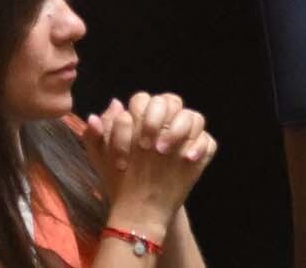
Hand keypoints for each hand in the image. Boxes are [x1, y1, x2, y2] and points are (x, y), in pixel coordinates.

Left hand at [81, 92, 216, 228]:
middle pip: (171, 100)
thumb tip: (113, 104)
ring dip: (180, 130)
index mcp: (142, 118)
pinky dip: (200, 147)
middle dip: (158, 119)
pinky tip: (187, 159)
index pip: (144, 99)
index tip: (130, 139)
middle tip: (148, 145)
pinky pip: (208, 140)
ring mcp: (184, 137)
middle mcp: (165, 123)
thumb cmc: (119, 177)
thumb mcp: (101, 158)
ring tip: (165, 152)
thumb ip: (97, 133)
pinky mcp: (198, 153)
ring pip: (194, 116)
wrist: (139, 207)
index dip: (138, 114)